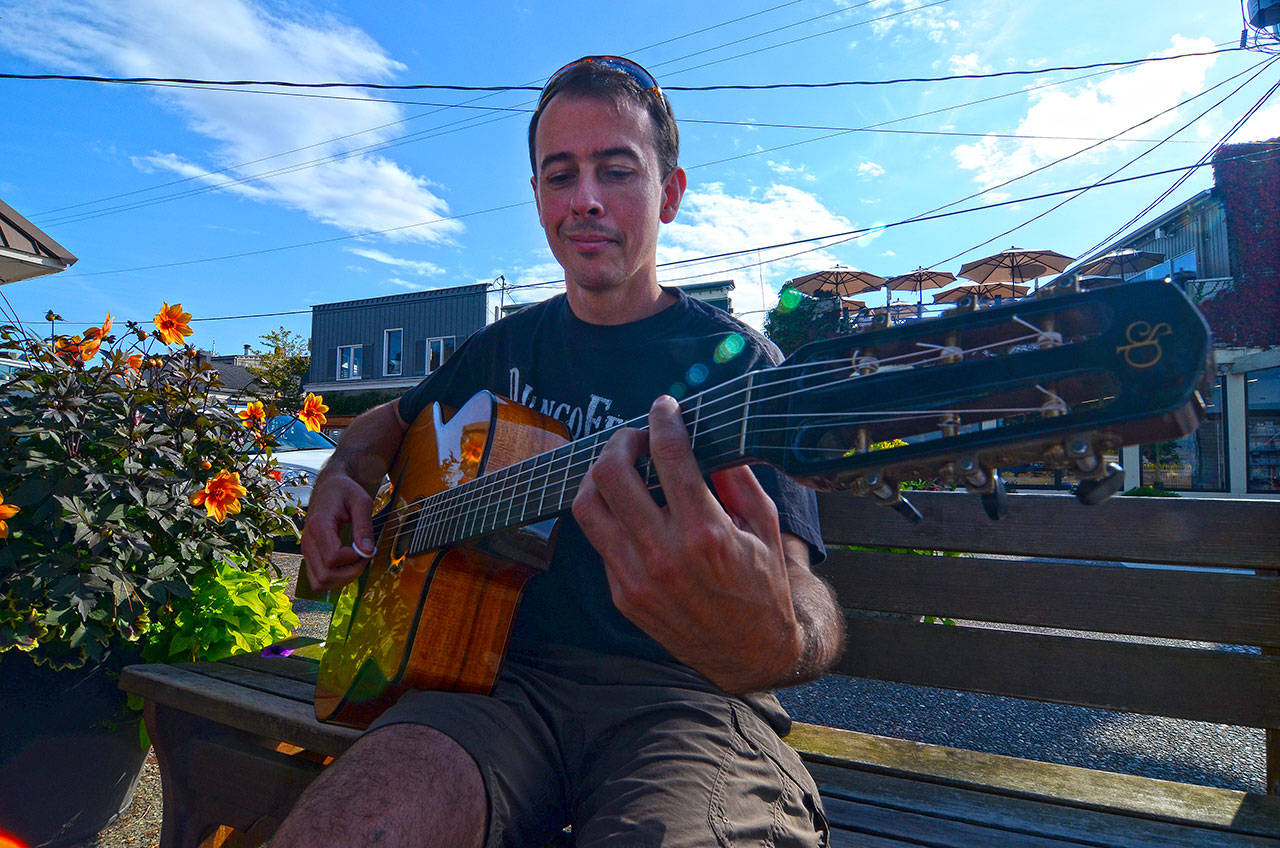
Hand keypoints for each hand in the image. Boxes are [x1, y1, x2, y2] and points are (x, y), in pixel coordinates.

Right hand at [300, 473, 375, 591]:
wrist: (329, 487)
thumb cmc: (346, 492)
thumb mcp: (361, 501)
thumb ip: (364, 526)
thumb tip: (367, 551)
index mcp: (319, 525)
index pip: (334, 558)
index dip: (354, 558)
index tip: (367, 546)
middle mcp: (307, 541)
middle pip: (326, 576)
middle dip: (351, 572)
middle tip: (365, 555)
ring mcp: (305, 551)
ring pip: (320, 583)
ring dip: (344, 579)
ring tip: (357, 561)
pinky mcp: (308, 557)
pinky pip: (318, 581)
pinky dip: (335, 580)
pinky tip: (348, 565)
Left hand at [573, 395, 803, 692]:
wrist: (750, 655)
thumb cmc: (763, 586)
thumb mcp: (765, 526)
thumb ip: (737, 478)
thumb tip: (709, 436)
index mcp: (706, 532)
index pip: (669, 456)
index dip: (663, 420)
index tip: (664, 407)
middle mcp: (665, 555)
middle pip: (611, 474)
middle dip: (621, 441)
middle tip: (637, 436)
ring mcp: (637, 578)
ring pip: (587, 507)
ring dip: (599, 475)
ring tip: (621, 467)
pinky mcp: (623, 595)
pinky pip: (599, 540)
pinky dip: (609, 514)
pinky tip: (629, 508)